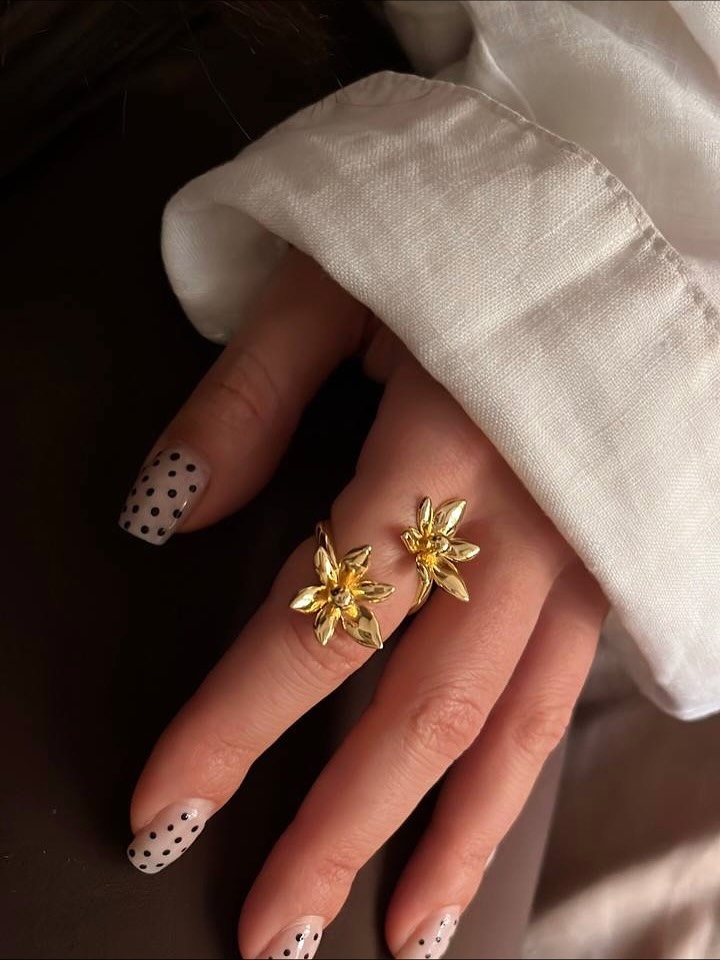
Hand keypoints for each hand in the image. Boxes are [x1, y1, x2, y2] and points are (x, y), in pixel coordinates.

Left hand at [122, 249, 607, 958]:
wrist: (606, 217)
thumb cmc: (464, 240)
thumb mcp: (333, 285)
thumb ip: (247, 400)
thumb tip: (169, 511)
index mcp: (444, 445)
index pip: (319, 618)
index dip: (236, 724)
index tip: (166, 805)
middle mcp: (523, 522)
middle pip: (419, 708)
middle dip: (337, 831)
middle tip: (266, 934)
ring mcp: (580, 554)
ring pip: (510, 730)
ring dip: (445, 845)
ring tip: (387, 940)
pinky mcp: (605, 566)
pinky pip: (560, 698)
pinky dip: (516, 784)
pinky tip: (475, 844)